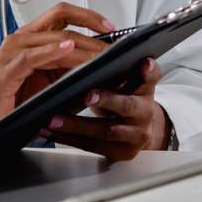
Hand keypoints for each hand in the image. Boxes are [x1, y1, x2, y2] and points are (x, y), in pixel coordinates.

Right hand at [0, 2, 115, 164]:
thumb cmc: (8, 106)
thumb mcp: (47, 87)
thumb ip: (69, 76)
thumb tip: (102, 74)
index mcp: (32, 41)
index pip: (63, 16)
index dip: (90, 17)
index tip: (113, 28)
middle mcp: (21, 40)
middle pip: (61, 17)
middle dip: (92, 27)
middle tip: (114, 43)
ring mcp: (13, 53)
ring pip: (53, 36)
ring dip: (81, 44)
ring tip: (102, 52)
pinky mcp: (7, 70)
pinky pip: (32, 56)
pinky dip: (52, 50)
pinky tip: (68, 50)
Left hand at [41, 58, 169, 160]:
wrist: (141, 130)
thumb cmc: (125, 98)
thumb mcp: (126, 81)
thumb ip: (116, 68)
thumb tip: (86, 49)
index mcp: (145, 90)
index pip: (150, 78)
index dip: (148, 71)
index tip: (143, 62)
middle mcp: (143, 113)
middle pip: (127, 106)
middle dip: (107, 99)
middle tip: (87, 94)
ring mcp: (134, 136)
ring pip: (105, 131)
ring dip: (76, 125)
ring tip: (53, 118)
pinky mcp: (121, 153)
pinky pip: (92, 146)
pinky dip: (68, 138)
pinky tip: (51, 130)